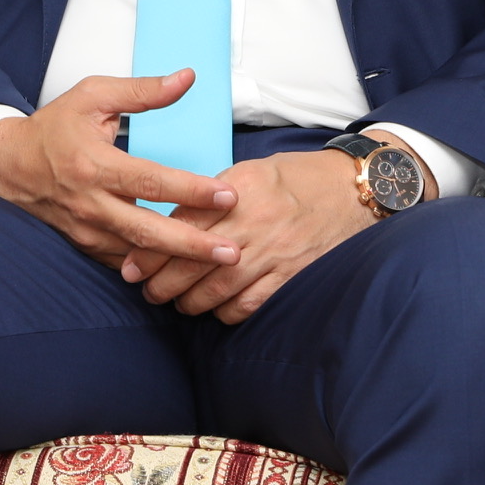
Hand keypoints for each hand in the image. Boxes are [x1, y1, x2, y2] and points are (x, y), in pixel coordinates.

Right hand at [0, 71, 241, 269]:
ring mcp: (87, 231)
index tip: (227, 195)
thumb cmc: (53, 128)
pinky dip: (153, 270)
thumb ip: (142, 91)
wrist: (7, 166)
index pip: (151, 181)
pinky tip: (185, 273)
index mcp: (94, 165)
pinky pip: (123, 263)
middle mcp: (90, 204)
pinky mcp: (85, 246)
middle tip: (233, 253)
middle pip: (147, 231)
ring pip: (137, 255)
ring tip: (219, 267)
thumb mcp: (94, 96)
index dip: (190, 190)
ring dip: (178, 264)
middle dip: (193, 246)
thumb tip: (186, 79)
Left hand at [132, 150, 371, 321]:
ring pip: (215, 289)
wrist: (353, 191)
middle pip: (193, 261)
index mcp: (241, 186)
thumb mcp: (252, 172)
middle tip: (146, 289)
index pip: (183, 223)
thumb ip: (213, 196)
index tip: (130, 265)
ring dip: (187, 301)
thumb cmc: (297, 179)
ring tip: (175, 301)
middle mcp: (256, 219)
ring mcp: (276, 251)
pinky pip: (247, 305)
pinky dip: (224, 312)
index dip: (151, 250)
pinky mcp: (292, 276)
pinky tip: (215, 308)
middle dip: (161, 282)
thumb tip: (169, 225)